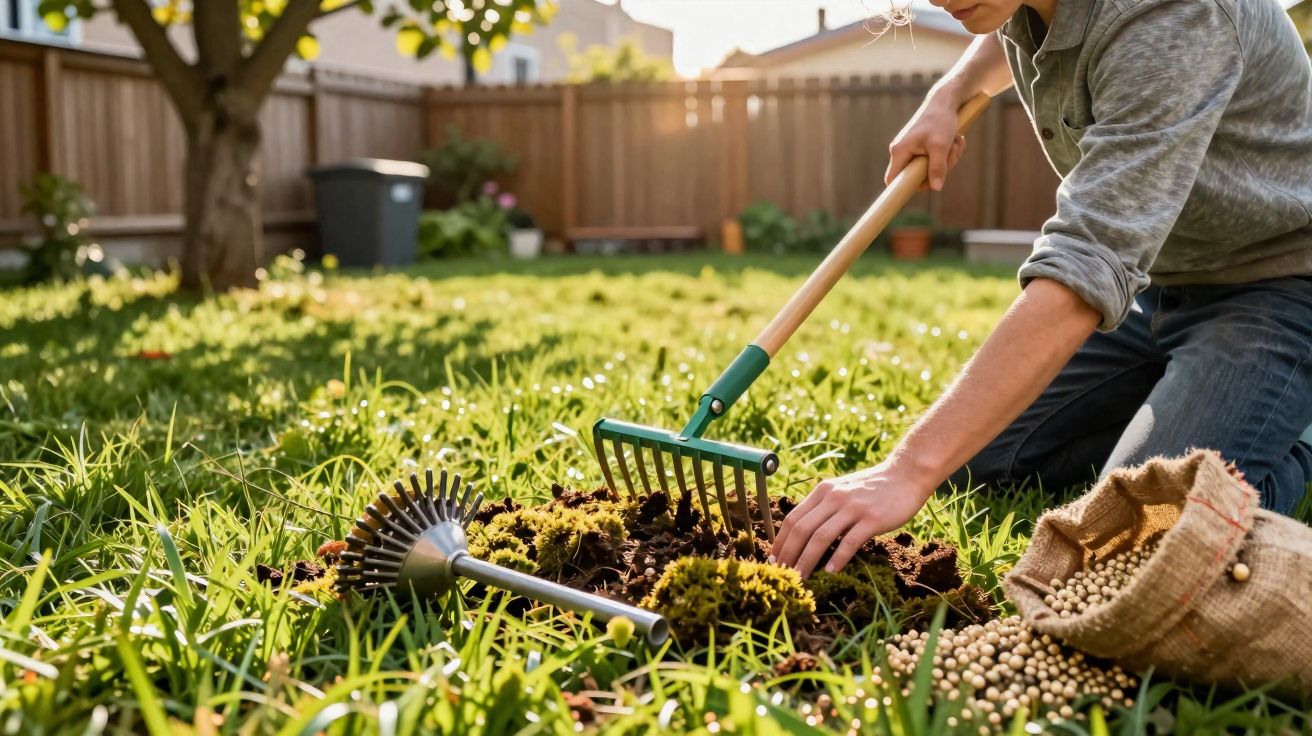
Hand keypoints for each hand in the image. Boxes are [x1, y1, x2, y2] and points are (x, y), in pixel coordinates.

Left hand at [769, 462, 934, 577]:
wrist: (906, 475)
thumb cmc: (873, 488)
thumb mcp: (842, 490)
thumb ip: (825, 506)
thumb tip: (806, 532)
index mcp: (823, 491)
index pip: (793, 518)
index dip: (781, 541)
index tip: (774, 559)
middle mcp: (833, 497)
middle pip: (801, 529)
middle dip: (788, 554)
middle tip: (783, 573)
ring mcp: (852, 508)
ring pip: (820, 537)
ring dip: (807, 560)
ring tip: (801, 577)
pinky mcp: (871, 519)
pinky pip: (849, 542)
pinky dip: (837, 559)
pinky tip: (830, 573)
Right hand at [885, 89, 967, 191]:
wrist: (945, 100)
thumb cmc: (940, 120)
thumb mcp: (941, 146)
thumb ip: (937, 168)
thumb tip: (936, 188)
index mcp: (900, 152)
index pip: (892, 180)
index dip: (903, 189)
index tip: (920, 189)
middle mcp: (902, 151)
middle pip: (917, 176)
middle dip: (939, 169)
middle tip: (951, 153)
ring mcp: (912, 149)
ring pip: (929, 168)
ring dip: (947, 159)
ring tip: (956, 142)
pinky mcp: (922, 146)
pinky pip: (934, 159)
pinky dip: (947, 153)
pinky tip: (956, 140)